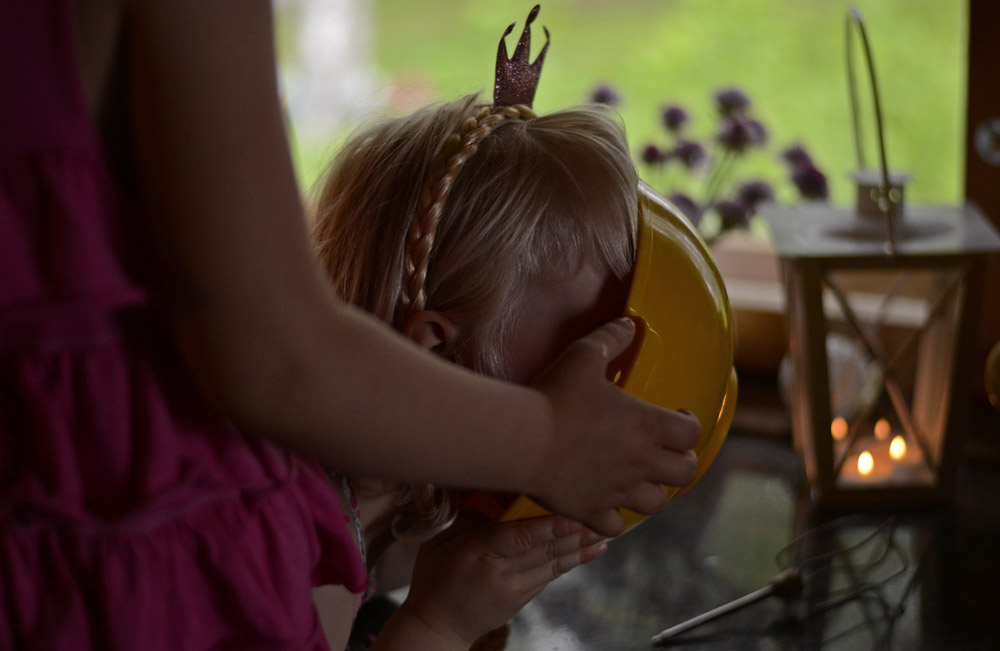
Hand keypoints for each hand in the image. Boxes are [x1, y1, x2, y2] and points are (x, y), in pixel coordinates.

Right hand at [373, 513, 605, 648]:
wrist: (437, 626)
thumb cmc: (435, 578)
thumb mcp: (439, 543)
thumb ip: (468, 521)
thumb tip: (496, 501)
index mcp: (475, 553)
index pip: (516, 538)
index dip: (546, 528)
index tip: (571, 517)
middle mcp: (498, 573)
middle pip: (541, 551)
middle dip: (574, 536)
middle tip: (601, 520)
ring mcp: (512, 590)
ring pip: (552, 565)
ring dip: (580, 550)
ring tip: (604, 535)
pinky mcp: (521, 600)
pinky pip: (549, 577)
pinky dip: (571, 563)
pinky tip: (590, 552)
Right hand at [529, 317, 699, 536]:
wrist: (523, 439)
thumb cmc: (555, 396)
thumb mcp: (584, 356)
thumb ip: (611, 339)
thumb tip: (630, 323)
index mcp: (646, 425)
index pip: (690, 432)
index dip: (690, 424)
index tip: (679, 418)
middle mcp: (640, 462)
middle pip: (684, 472)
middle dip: (681, 462)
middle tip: (666, 452)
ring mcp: (617, 491)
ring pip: (657, 503)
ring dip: (654, 492)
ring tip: (641, 481)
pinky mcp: (591, 510)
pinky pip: (615, 527)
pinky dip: (615, 519)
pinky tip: (606, 506)